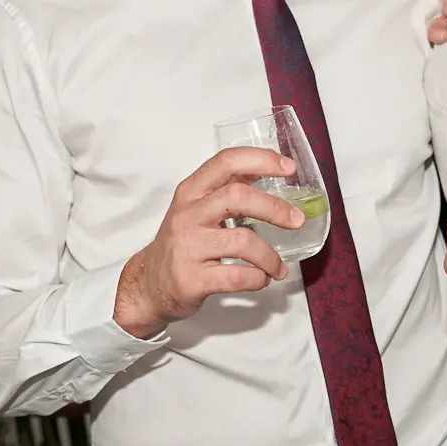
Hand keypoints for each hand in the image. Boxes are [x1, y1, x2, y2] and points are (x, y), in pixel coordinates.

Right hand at [113, 147, 305, 338]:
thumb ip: (228, 187)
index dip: (261, 160)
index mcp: (192, 192)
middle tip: (296, 220)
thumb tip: (271, 168)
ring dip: (270, 256)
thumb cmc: (182, 242)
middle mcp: (188, 215)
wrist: (149, 285)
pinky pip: (237, 277)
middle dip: (275, 208)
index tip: (288, 167)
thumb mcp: (197, 208)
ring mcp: (188, 247)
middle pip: (237, 197)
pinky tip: (261, 279)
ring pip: (243, 242)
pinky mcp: (191, 279)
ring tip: (278, 267)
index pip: (226, 162)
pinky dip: (257, 279)